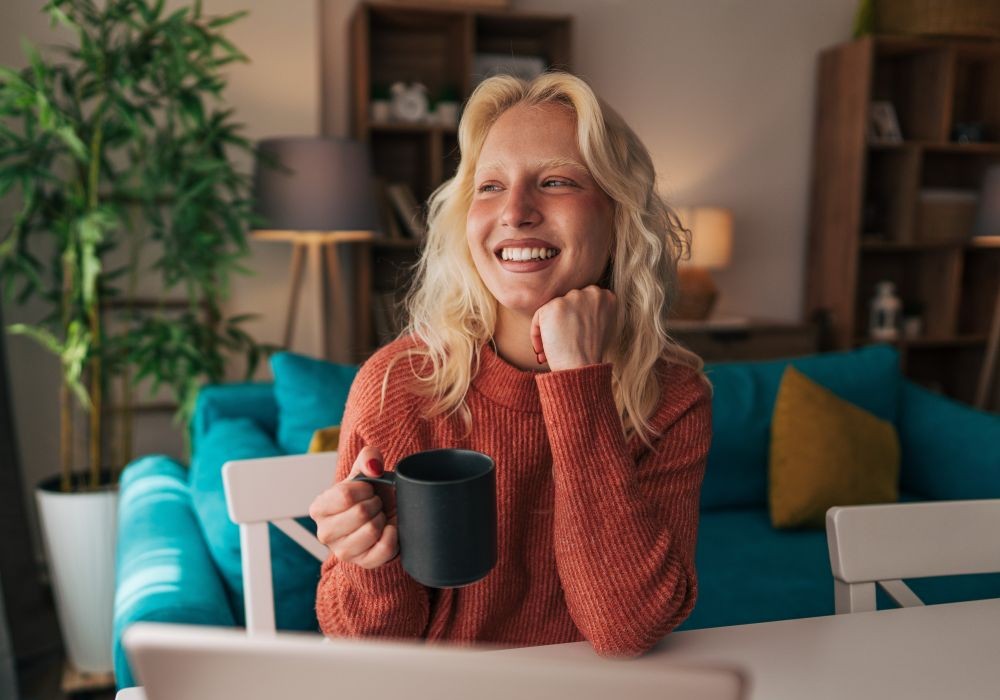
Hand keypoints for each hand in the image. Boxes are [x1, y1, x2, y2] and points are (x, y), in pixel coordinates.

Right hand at [308, 446, 398, 568]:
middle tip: (375, 504)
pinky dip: (393, 535)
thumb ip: (369, 458)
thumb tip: (373, 467)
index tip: (368, 490)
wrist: (384, 516)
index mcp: (319, 508)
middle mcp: (324, 533)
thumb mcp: (366, 471)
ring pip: (372, 530)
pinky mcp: (363, 564)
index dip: (364, 489)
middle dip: (375, 504)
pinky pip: (384, 548)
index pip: (344, 495)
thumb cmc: (370, 494)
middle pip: (360, 513)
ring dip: (382, 519)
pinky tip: (389, 529)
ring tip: (378, 517)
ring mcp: (343, 551)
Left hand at [530, 285, 617, 370]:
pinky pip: (538, 318)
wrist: (582, 367)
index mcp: (606, 297)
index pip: (583, 302)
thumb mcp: (604, 327)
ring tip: (550, 351)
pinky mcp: (553, 306)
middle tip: (561, 344)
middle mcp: (591, 293)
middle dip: (562, 325)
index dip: (575, 321)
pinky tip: (543, 350)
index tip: (573, 337)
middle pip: (568, 304)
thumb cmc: (592, 354)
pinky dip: (537, 335)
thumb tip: (578, 310)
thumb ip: (594, 312)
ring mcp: (572, 298)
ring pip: (553, 311)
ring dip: (549, 330)